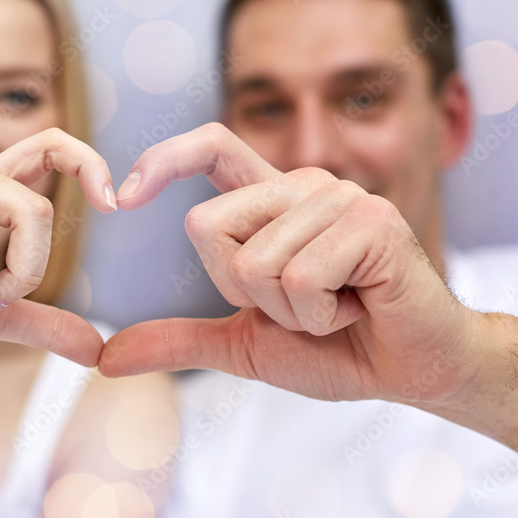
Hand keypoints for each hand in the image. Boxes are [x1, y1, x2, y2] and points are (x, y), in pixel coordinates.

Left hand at [100, 123, 482, 404]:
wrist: (411, 370)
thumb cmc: (337, 347)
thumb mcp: (244, 342)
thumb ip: (179, 339)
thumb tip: (107, 358)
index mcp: (273, 202)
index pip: (212, 147)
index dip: (164, 159)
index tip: (121, 196)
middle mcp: (305, 186)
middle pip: (207, 227)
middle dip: (242, 292)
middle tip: (301, 304)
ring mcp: (341, 198)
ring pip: (255, 262)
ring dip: (289, 311)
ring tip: (335, 307)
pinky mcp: (373, 221)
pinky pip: (301, 276)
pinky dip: (320, 315)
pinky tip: (357, 308)